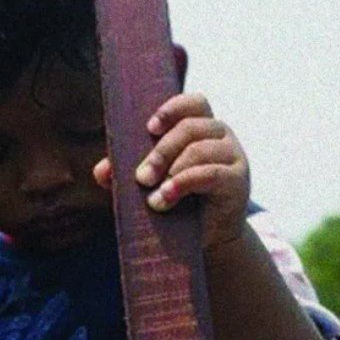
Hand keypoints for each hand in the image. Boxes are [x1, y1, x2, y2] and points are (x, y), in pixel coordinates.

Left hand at [92, 93, 250, 248]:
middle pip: (190, 128)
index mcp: (201, 126)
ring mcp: (233, 156)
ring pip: (199, 150)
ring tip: (151, 198)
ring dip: (170, 172)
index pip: (194, 102)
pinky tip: (166, 198)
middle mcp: (221, 135)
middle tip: (141, 178)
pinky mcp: (238, 181)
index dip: (172, 109)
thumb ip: (125, 171)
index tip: (149, 128)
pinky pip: (210, 173)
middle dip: (160, 152)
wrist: (207, 237)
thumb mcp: (150, 182)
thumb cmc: (178, 199)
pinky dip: (183, 184)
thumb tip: (101, 171)